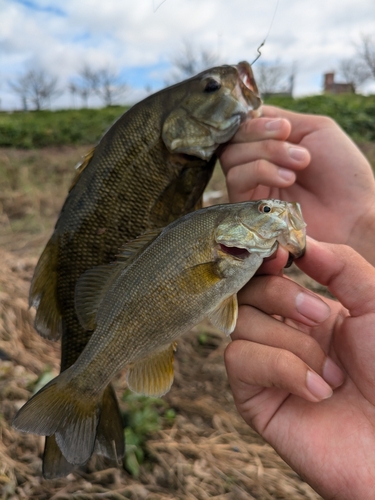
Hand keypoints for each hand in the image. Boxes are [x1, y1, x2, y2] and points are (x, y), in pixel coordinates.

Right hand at [219, 106, 374, 263]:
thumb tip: (249, 113)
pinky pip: (236, 178)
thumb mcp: (316, 129)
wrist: (352, 213)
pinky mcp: (245, 207)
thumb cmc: (342, 172)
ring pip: (231, 156)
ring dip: (266, 152)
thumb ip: (280, 118)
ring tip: (299, 164)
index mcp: (270, 143)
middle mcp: (255, 162)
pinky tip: (288, 179)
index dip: (255, 121)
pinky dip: (262, 171)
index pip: (243, 123)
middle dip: (262, 135)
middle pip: (233, 138)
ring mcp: (250, 185)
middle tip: (294, 146)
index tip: (284, 128)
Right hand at [225, 237, 374, 498]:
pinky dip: (281, 368)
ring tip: (330, 374)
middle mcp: (281, 332)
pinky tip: (316, 392)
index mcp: (307, 310)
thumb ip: (341, 265)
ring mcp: (265, 364)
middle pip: (247, 291)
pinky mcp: (253, 396)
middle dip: (281, 294)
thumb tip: (302, 241)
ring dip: (291, 343)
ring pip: (241, 323)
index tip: (282, 253)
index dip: (267, 258)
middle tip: (319, 315)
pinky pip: (240, 359)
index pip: (267, 272)